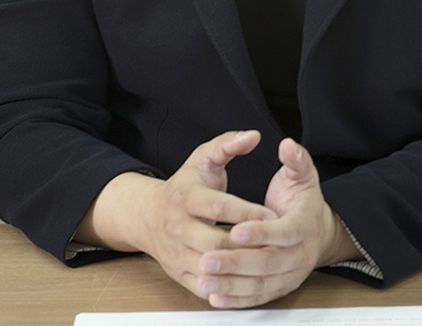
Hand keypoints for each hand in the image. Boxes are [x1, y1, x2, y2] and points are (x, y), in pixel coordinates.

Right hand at [75, 130, 275, 298]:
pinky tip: (246, 278)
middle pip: (216, 242)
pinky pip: (204, 286)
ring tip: (265, 260)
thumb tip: (253, 135)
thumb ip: (228, 144)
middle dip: (247, 244)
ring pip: (211, 267)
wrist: (147, 215)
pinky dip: (225, 286)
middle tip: (274, 243)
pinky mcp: (178, 273)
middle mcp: (177, 226)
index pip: (219, 206)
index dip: (247, 212)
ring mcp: (176, 252)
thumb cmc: (184, 185)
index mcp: (185, 196)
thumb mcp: (202, 158)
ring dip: (239, 267)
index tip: (272, 215)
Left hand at [195, 137, 358, 308]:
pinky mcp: (279, 288)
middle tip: (207, 259)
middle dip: (236, 262)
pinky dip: (236, 299)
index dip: (260, 232)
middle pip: (268, 262)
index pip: (284, 232)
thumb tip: (288, 145)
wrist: (320, 232)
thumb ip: (296, 159)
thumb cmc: (303, 202)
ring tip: (205, 279)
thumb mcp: (303, 176)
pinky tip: (214, 296)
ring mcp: (290, 274)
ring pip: (259, 284)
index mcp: (306, 225)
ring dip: (231, 284)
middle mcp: (301, 254)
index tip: (235, 230)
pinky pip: (257, 298)